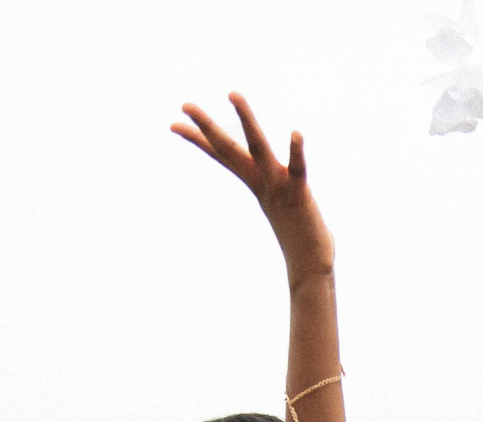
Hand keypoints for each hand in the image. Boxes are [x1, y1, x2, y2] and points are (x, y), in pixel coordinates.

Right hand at [172, 94, 334, 280]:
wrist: (309, 266)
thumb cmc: (299, 236)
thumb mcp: (280, 203)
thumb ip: (275, 188)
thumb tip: (270, 180)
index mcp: (255, 181)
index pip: (221, 155)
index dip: (198, 139)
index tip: (172, 123)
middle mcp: (261, 181)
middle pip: (229, 147)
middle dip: (207, 125)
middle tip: (185, 103)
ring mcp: (278, 186)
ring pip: (258, 147)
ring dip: (246, 119)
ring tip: (233, 93)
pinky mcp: (299, 194)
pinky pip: (297, 170)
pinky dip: (296, 152)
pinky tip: (296, 132)